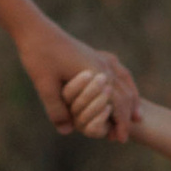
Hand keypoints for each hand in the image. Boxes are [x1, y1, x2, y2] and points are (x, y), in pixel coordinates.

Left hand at [19, 29, 137, 134]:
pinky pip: (119, 71)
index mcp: (95, 74)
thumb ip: (56, 109)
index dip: (120, 123)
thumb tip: (67, 131)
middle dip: (127, 116)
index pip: (116, 103)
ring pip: (125, 82)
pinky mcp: (95, 55)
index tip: (120, 140)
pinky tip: (122, 92)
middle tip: (123, 137)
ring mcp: (101, 58)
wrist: (36, 30)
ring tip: (134, 118)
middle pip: (124, 95)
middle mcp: (103, 66)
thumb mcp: (44, 85)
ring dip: (131, 101)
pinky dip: (126, 85)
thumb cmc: (39, 56)